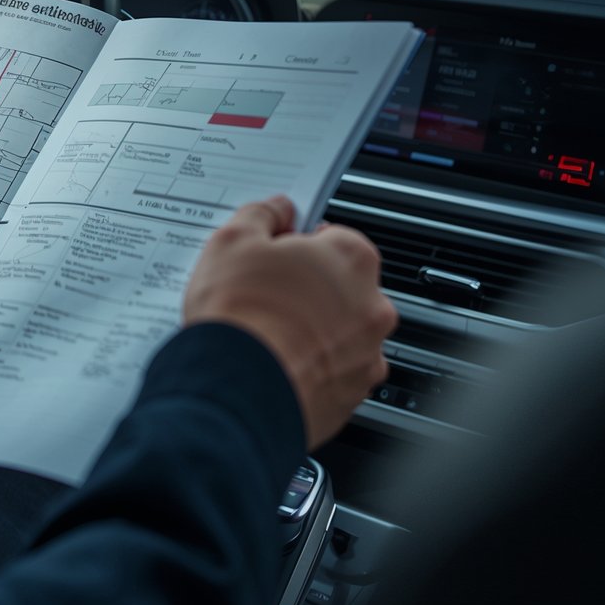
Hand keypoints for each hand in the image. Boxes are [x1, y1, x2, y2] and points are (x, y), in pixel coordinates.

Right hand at [182, 195, 396, 447]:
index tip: (274, 252)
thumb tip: (277, 209)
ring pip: (339, 332)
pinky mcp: (352, 395)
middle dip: (307, 288)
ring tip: (265, 332)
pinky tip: (275, 362)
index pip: (333, 236)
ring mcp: (366, 355)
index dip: (298, 243)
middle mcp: (372, 306)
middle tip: (263, 293)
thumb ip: (262, 215)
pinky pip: (332, 372)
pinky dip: (310, 367)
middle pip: (340, 285)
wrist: (236, 389)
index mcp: (351, 258)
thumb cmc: (240, 315)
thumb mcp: (233, 240)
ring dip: (311, 329)